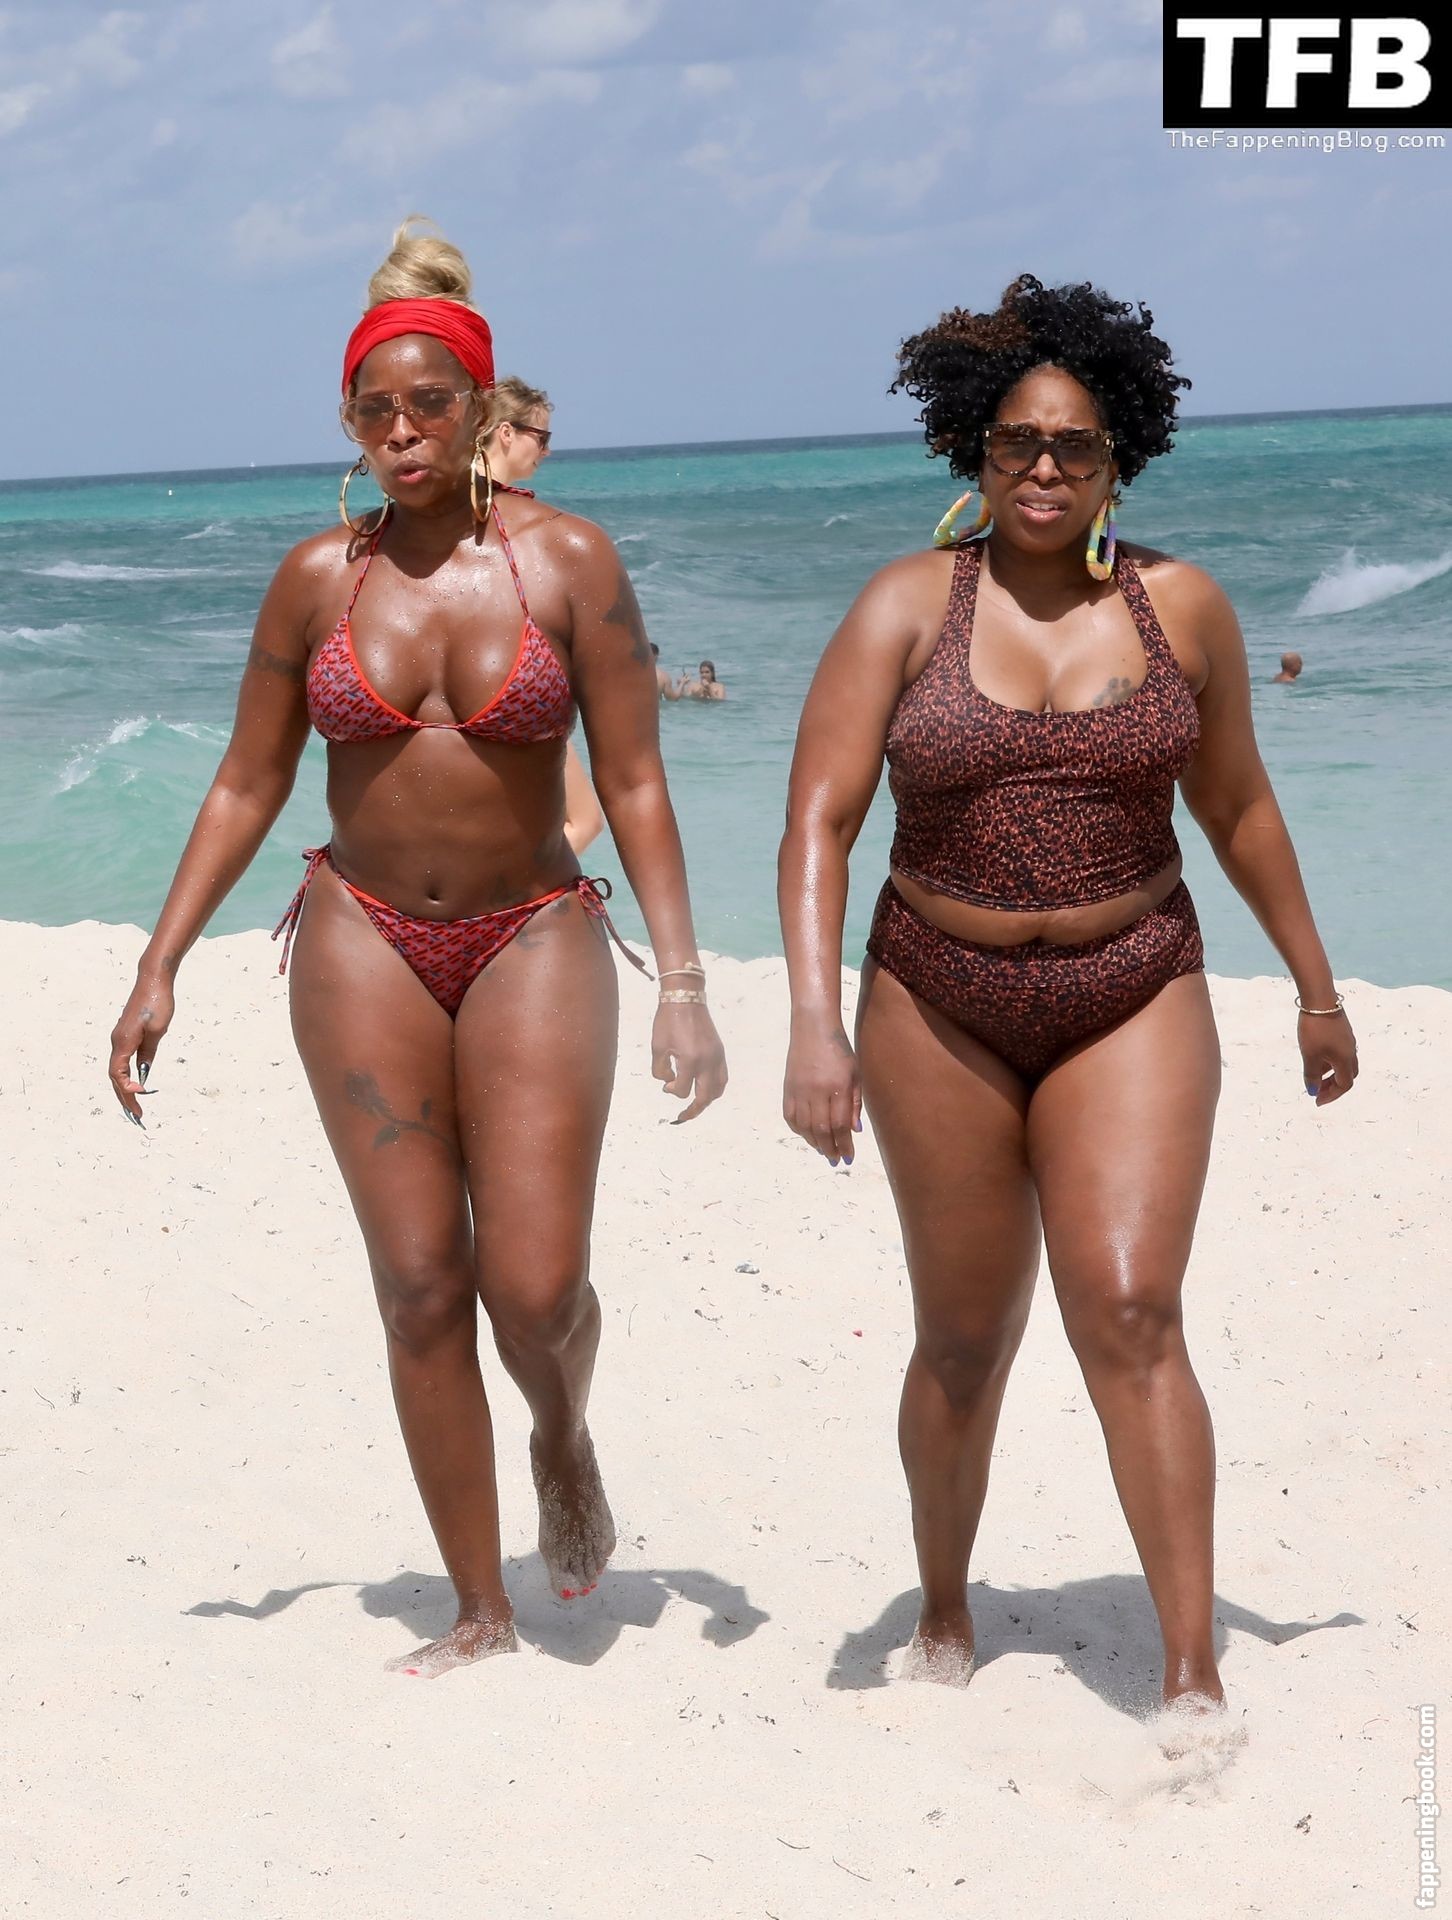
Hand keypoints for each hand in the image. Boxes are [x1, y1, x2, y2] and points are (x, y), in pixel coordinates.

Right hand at [109, 972, 174, 1124]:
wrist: (153, 979)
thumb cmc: (158, 1002)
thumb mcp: (159, 1030)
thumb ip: (149, 1052)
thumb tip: (144, 1073)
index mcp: (123, 1042)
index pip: (118, 1074)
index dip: (127, 1089)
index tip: (142, 1096)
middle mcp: (117, 1041)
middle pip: (115, 1077)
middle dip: (125, 1098)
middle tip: (138, 1116)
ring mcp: (120, 1038)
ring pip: (117, 1070)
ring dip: (125, 1089)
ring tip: (136, 1106)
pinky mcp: (126, 1035)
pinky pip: (122, 1061)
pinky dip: (127, 1076)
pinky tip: (138, 1084)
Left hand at [651, 1000, 726, 1121]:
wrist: (685, 998)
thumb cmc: (667, 1021)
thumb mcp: (657, 1047)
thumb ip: (660, 1070)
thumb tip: (669, 1082)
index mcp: (690, 1061)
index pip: (683, 1090)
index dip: (672, 1091)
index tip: (665, 1085)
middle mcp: (707, 1062)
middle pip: (704, 1097)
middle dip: (693, 1110)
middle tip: (683, 1116)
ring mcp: (717, 1057)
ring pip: (717, 1089)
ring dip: (707, 1100)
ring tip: (696, 1106)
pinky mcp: (720, 1052)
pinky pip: (722, 1077)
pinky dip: (715, 1088)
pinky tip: (706, 1089)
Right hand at [783, 1018, 860, 1163]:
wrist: (813, 1028)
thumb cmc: (839, 1049)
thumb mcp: (855, 1073)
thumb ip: (855, 1103)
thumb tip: (855, 1130)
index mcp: (837, 1086)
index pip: (840, 1124)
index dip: (844, 1144)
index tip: (849, 1157)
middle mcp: (816, 1091)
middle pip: (821, 1129)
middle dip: (830, 1148)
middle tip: (836, 1159)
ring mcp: (799, 1090)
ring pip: (805, 1126)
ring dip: (814, 1142)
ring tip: (824, 1150)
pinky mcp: (787, 1088)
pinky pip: (791, 1117)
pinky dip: (799, 1130)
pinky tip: (808, 1135)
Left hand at [1299, 1009, 1357, 1105]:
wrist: (1320, 999)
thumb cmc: (1315, 1030)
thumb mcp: (1310, 1056)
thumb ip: (1312, 1075)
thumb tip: (1312, 1091)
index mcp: (1346, 1060)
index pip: (1344, 1085)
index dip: (1331, 1095)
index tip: (1316, 1101)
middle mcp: (1351, 1051)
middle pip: (1347, 1075)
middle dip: (1332, 1086)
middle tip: (1316, 1091)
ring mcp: (1348, 1040)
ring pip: (1343, 1063)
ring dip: (1330, 1073)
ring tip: (1313, 1075)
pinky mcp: (1343, 1031)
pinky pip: (1340, 1052)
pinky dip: (1330, 1060)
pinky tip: (1316, 1056)